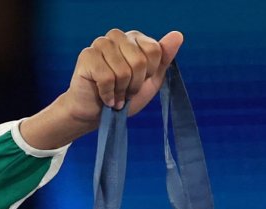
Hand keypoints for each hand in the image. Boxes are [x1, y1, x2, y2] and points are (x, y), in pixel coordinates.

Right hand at [20, 28, 183, 149]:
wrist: (96, 115)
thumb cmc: (123, 97)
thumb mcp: (150, 81)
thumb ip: (164, 58)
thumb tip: (178, 35)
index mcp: (135, 38)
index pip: (154, 50)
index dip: (149, 73)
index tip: (140, 81)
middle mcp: (117, 36)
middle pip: (140, 61)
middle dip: (134, 85)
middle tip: (125, 92)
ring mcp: (101, 43)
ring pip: (123, 71)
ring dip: (120, 91)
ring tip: (115, 95)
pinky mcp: (87, 56)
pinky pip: (107, 78)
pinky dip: (108, 94)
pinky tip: (104, 97)